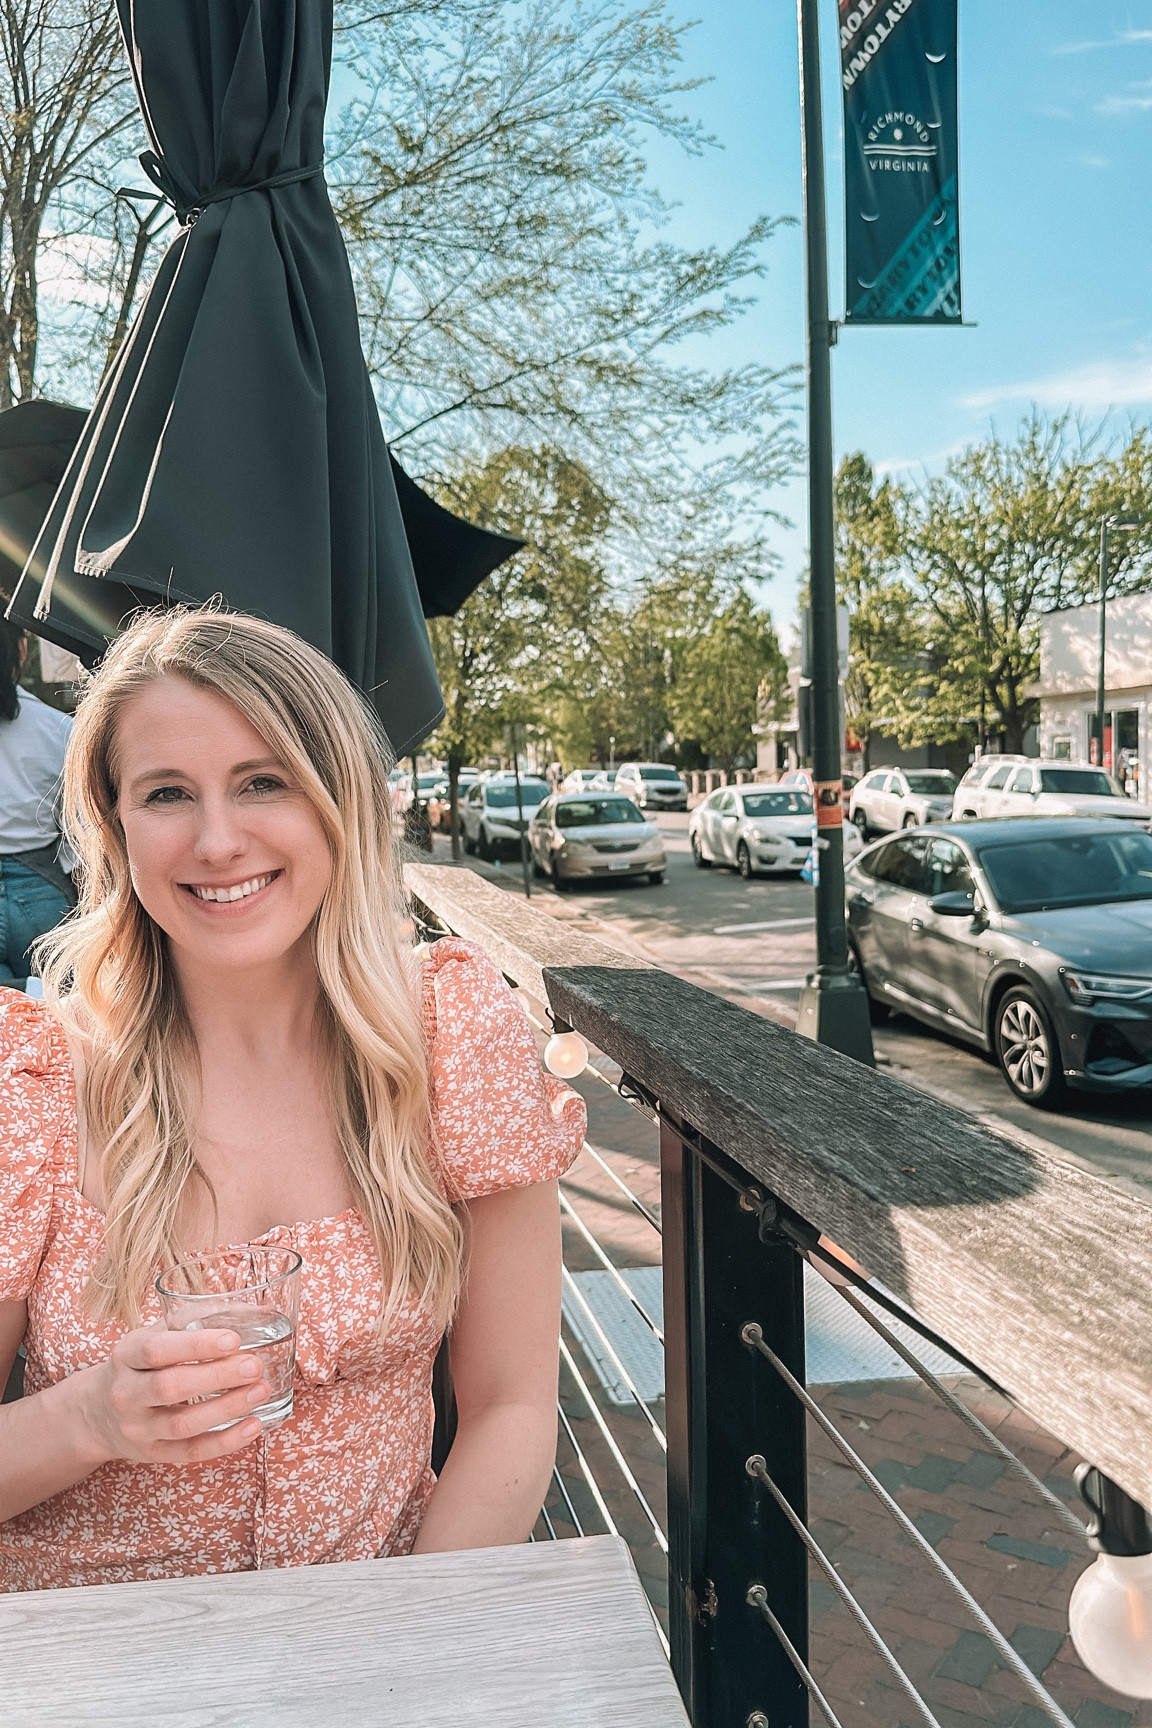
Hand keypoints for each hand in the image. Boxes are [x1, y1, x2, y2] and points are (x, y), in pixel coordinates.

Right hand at [78, 1326, 269, 1465]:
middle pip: (170, 1388)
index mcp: (126, 1356)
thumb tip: (251, 1310)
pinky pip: (191, 1452)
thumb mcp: (149, 1338)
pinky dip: (225, 1442)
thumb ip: (189, 1323)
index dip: (195, 1346)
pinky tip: (253, 1425)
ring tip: (260, 1390)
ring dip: (226, 1408)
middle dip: (216, 1376)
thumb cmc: (138, 1366)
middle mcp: (126, 1394)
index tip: (233, 1339)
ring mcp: (138, 1429)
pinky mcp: (152, 1454)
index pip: (156, 1350)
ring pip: (182, 1424)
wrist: (95, 1414)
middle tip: (254, 1366)